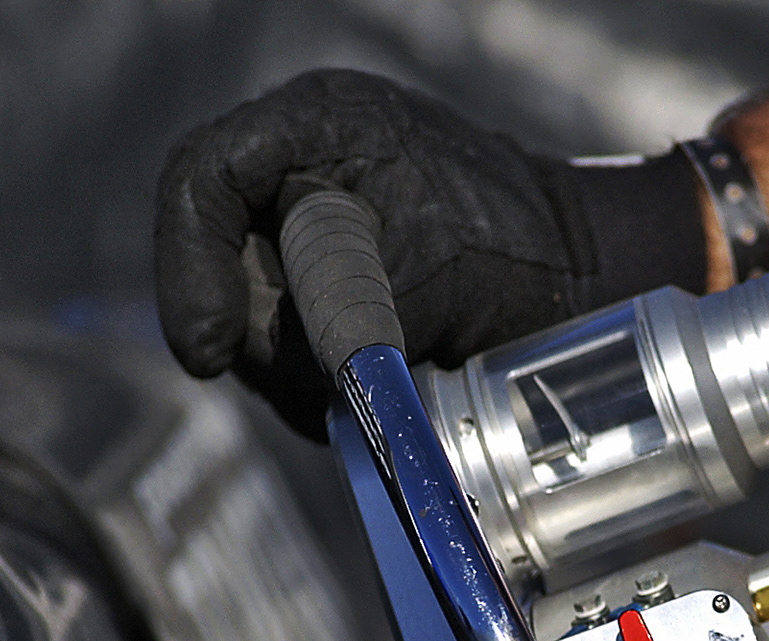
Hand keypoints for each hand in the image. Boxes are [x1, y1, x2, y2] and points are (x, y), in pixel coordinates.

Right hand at [155, 69, 704, 437]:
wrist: (580, 278)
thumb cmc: (520, 250)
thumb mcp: (427, 270)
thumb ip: (336, 307)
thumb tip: (265, 363)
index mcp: (314, 127)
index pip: (200, 182)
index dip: (188, 269)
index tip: (209, 355)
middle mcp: (293, 172)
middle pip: (214, 266)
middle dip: (262, 336)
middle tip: (330, 379)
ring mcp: (300, 234)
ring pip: (248, 323)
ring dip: (302, 371)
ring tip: (393, 368)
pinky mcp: (317, 293)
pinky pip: (284, 354)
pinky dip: (324, 384)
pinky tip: (390, 375)